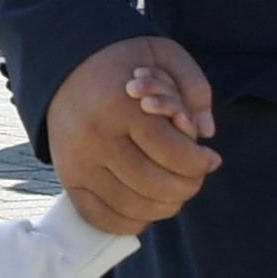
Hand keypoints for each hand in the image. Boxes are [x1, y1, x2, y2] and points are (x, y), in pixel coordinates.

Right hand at [48, 35, 219, 233]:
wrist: (66, 66)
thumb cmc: (124, 65)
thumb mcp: (164, 55)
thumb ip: (195, 88)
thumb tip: (206, 133)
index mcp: (122, 107)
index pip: (173, 154)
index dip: (200, 163)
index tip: (210, 158)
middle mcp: (97, 140)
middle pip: (156, 186)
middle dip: (187, 187)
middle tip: (194, 176)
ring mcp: (79, 164)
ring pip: (133, 208)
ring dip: (164, 206)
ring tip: (173, 190)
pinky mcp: (68, 180)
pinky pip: (102, 219)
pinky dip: (131, 222)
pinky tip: (146, 206)